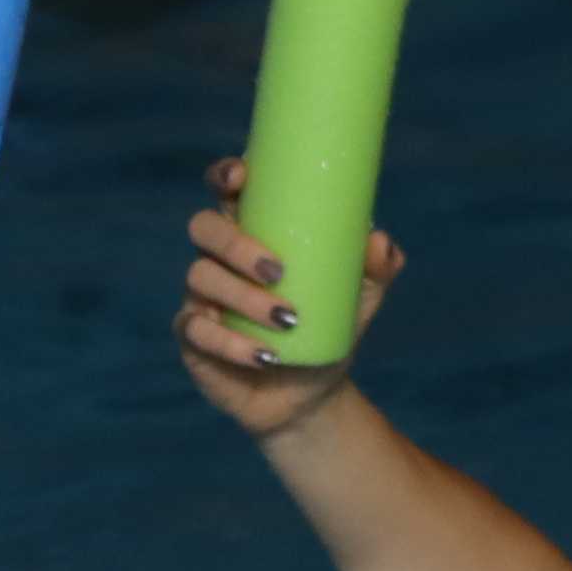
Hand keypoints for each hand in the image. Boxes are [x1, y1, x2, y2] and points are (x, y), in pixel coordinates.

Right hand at [173, 158, 390, 434]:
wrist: (311, 395)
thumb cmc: (329, 328)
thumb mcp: (362, 297)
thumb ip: (377, 267)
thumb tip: (378, 241)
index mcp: (255, 232)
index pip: (228, 192)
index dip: (226, 176)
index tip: (242, 177)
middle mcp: (220, 258)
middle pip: (204, 228)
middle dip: (235, 243)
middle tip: (279, 270)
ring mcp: (201, 296)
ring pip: (200, 277)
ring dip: (244, 298)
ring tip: (288, 321)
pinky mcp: (193, 337)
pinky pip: (196, 330)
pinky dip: (231, 343)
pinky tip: (263, 357)